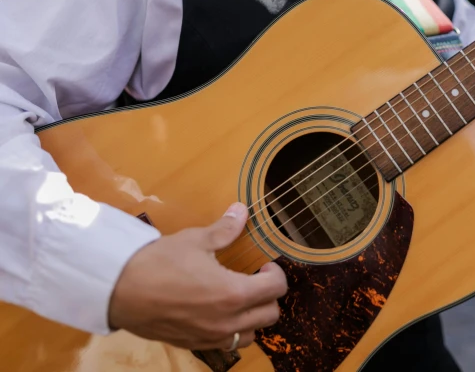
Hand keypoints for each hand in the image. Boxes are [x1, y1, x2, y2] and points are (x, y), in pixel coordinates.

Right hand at [109, 203, 287, 349]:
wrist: (118, 290)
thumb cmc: (158, 262)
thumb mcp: (195, 240)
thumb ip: (225, 229)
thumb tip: (242, 210)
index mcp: (233, 294)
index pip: (276, 289)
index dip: (275, 273)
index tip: (264, 265)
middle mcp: (227, 321)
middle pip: (270, 314)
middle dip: (269, 295)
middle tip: (255, 279)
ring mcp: (210, 337)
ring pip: (252, 335)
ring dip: (254, 317)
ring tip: (241, 298)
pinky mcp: (194, 344)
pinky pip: (227, 344)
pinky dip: (233, 331)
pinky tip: (219, 313)